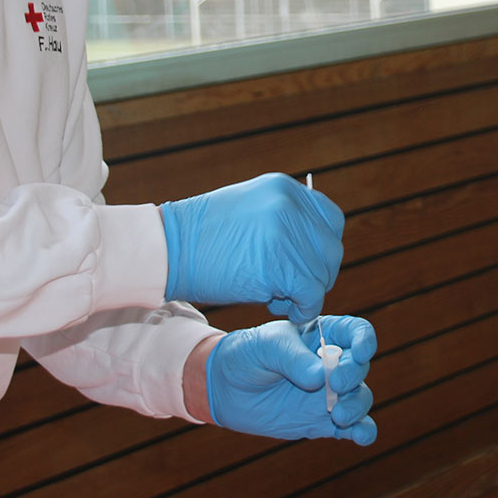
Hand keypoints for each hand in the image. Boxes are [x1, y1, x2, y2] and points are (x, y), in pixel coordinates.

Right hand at [161, 173, 342, 322]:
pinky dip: (302, 308)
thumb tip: (311, 248)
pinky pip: (310, 295)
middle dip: (315, 273)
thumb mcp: (248, 209)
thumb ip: (282, 219)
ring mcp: (286, 234)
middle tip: (289, 287)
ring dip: (304, 292)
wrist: (167, 250)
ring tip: (275, 296)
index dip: (321, 247)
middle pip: (330, 249)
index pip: (330, 219)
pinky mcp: (280, 266)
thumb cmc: (201, 238)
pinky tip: (280, 308)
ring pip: (322, 274)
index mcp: (284, 188)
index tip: (305, 264)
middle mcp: (290, 205)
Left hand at [204, 315, 376, 444]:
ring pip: (360, 397)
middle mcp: (332, 364)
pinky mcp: (323, 421)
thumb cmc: (246, 355)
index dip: (365, 341)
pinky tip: (361, 437)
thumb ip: (293, 359)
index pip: (356, 332)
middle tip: (336, 385)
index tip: (360, 354)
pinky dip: (362, 432)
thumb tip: (321, 378)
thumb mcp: (266, 346)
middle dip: (354, 376)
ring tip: (339, 416)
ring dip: (358, 406)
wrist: (224, 388)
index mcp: (323, 335)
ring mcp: (330, 394)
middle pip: (360, 367)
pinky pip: (352, 427)